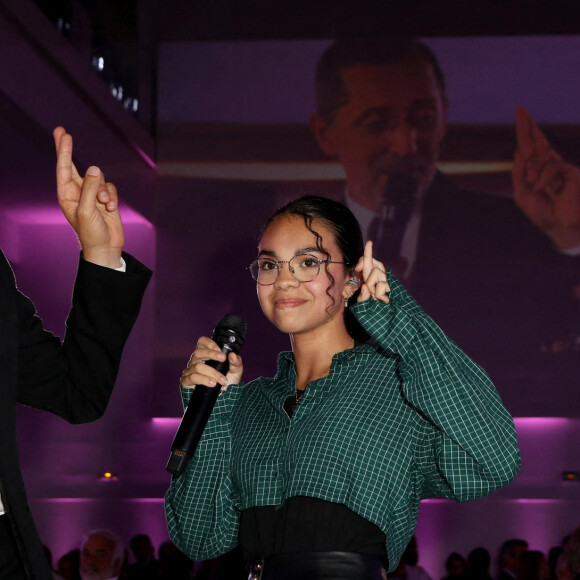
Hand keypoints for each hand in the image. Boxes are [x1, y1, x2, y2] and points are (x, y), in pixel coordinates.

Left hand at [54, 127, 124, 267]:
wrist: (106, 248)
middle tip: (63, 132)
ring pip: (99, 178)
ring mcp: (92, 196)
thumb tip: (94, 169)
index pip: (64, 168)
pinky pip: (111, 188)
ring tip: (105, 205)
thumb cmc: (91, 234)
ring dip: (105, 190)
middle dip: (69, 151)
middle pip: (75, 166)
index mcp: (67, 195)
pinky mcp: (106, 200)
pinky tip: (112, 209)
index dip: (64, 151)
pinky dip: (113, 197)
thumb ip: (90, 188)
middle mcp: (78, 193)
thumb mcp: (87, 210)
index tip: (63, 135)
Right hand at [180, 336, 243, 389]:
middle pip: (198, 352)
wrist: (223, 398)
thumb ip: (236, 362)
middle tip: (223, 359)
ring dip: (212, 372)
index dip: (209, 343)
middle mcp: (196, 361)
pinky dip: (203, 380)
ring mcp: (190, 371)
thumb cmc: (227, 381)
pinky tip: (212, 383)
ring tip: (222, 380)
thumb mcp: (235, 371)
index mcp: (206, 355)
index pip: (201, 342)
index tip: (220, 350)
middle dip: (211, 354)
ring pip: (197, 366)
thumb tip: (233, 355)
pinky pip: (192, 378)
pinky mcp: (186, 382)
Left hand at [354, 241, 390, 303]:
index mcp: (368, 276)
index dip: (368, 253)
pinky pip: (382, 286)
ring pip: (377, 274)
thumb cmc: (369, 307)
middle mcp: (378, 276)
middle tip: (368, 290)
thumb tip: (366, 287)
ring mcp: (384, 280)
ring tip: (375, 297)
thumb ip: (362, 296)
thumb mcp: (361, 302)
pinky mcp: (389, 287)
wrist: (380, 316)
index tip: (370, 243)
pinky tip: (382, 300)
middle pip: (373, 267)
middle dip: (368, 278)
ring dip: (373, 288)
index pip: (368, 260)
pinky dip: (379, 294)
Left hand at [512, 107, 579, 249]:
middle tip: (520, 110)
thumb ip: (519, 174)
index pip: (530, 148)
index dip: (526, 131)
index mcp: (537, 171)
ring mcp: (561, 168)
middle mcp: (549, 166)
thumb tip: (518, 152)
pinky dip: (543, 177)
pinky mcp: (572, 173)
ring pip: (543, 155)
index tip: (521, 114)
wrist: (560, 227)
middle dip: (527, 126)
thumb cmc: (542, 213)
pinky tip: (539, 187)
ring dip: (533, 168)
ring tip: (533, 185)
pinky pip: (553, 167)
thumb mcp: (523, 194)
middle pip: (538, 141)